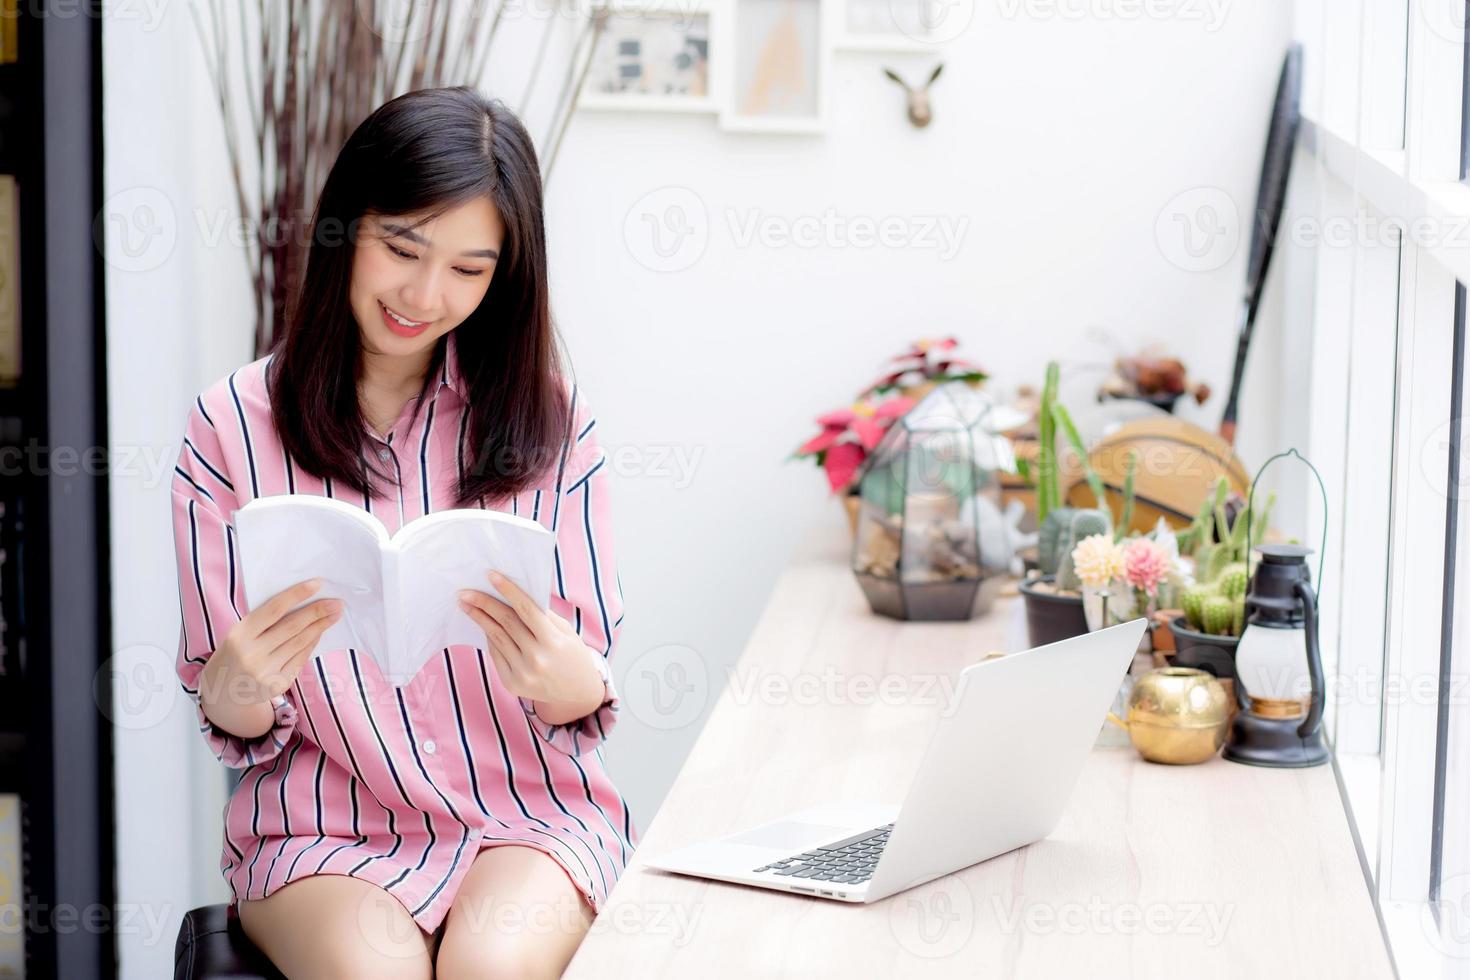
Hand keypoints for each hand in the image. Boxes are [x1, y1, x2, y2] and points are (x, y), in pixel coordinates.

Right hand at [201, 578, 342, 708]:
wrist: (222, 692)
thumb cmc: (235, 652)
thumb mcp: (240, 633)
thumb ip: (265, 620)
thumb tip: (303, 601)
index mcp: (239, 634)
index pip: (274, 609)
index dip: (297, 594)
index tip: (318, 584)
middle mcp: (252, 654)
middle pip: (293, 626)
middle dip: (318, 612)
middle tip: (337, 602)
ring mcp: (265, 672)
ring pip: (300, 642)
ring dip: (321, 626)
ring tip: (335, 614)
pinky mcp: (277, 685)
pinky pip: (300, 658)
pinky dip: (311, 643)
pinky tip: (320, 632)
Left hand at [457, 571, 603, 708]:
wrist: (578, 692)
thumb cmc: (573, 655)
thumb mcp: (566, 631)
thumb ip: (543, 615)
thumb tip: (514, 595)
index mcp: (553, 641)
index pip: (526, 610)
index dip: (508, 591)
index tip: (490, 576)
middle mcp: (536, 658)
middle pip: (506, 622)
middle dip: (483, 604)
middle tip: (466, 592)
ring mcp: (522, 673)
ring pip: (496, 637)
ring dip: (479, 619)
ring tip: (466, 605)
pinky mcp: (511, 683)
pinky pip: (496, 654)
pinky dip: (490, 637)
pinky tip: (483, 625)